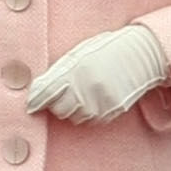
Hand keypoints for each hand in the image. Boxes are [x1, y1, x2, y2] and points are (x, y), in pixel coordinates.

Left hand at [22, 22, 170, 123]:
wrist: (139, 54)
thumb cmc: (105, 50)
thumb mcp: (79, 54)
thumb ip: (57, 72)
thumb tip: (35, 92)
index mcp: (76, 68)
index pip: (47, 92)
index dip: (36, 100)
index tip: (30, 105)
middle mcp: (88, 86)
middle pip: (58, 109)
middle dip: (56, 103)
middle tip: (64, 92)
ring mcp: (101, 100)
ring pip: (74, 117)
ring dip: (72, 109)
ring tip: (81, 93)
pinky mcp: (112, 110)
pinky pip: (91, 120)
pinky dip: (87, 112)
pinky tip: (93, 98)